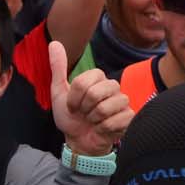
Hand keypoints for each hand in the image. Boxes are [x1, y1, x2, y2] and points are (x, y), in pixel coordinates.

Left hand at [48, 41, 132, 157]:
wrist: (79, 141)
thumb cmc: (71, 117)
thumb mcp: (59, 92)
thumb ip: (58, 68)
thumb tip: (54, 42)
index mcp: (97, 78)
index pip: (83, 82)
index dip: (74, 98)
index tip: (73, 105)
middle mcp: (113, 86)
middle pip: (95, 93)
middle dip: (83, 108)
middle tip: (84, 114)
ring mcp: (123, 101)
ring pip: (106, 107)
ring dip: (93, 119)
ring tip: (93, 121)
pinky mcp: (130, 117)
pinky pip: (115, 120)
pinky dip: (103, 128)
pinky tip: (102, 128)